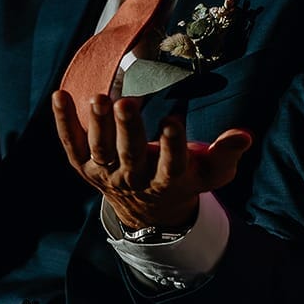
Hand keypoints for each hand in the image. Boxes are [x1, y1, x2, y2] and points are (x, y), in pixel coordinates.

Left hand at [50, 91, 250, 231]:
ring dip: (97, 124)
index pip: (171, 166)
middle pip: (129, 155)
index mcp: (167, 182)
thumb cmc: (183, 180)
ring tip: (97, 97)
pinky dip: (64, 122)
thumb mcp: (210, 173)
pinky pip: (72, 144)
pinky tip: (60, 95)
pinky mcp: (84, 165)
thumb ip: (227, 154)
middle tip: (126, 102)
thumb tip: (244, 135)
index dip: (172, 146)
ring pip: (99, 149)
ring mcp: (105, 173)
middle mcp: (134, 179)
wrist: (145, 209)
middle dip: (128, 129)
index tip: (173, 120)